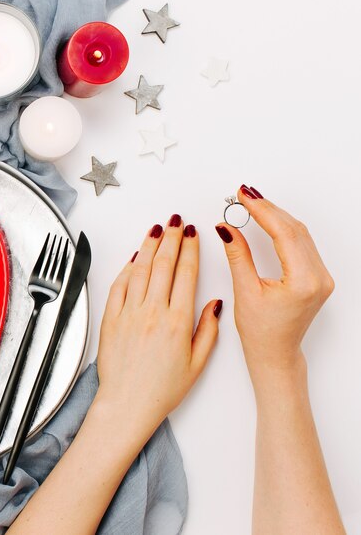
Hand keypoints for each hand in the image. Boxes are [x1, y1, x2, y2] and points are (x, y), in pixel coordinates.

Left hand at [94, 216, 221, 448]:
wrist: (127, 404)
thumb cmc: (161, 389)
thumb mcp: (197, 364)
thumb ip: (208, 330)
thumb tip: (215, 303)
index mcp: (178, 322)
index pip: (186, 274)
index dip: (190, 249)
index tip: (193, 233)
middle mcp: (153, 312)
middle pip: (163, 265)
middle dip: (171, 239)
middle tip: (176, 222)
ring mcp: (129, 313)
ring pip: (140, 269)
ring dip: (149, 246)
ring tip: (156, 230)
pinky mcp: (111, 318)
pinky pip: (119, 285)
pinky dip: (126, 267)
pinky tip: (134, 256)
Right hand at [215, 186, 333, 378]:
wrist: (275, 353)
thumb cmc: (261, 332)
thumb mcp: (245, 291)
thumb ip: (238, 255)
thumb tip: (227, 228)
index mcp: (304, 282)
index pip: (284, 234)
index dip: (262, 211)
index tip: (243, 197)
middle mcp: (319, 277)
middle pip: (294, 229)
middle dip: (268, 208)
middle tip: (244, 194)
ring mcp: (321, 276)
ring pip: (300, 233)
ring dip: (276, 215)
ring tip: (252, 202)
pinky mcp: (316, 275)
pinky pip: (302, 242)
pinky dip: (283, 227)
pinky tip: (268, 218)